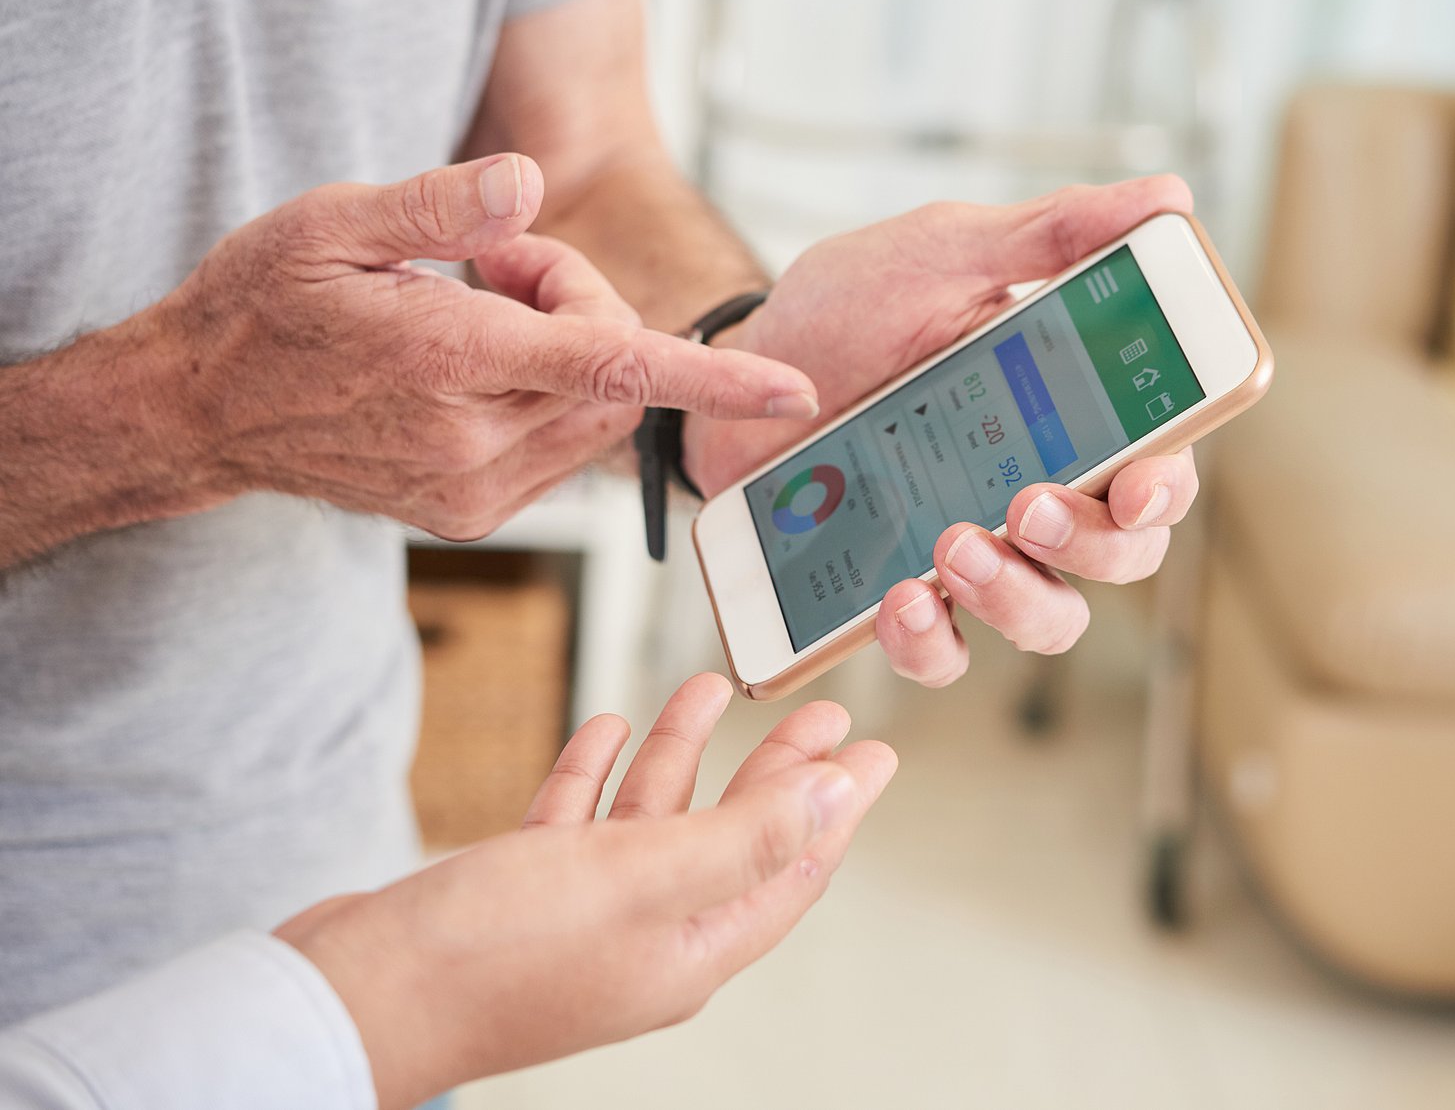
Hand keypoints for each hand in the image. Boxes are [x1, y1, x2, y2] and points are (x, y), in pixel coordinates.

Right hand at [148, 154, 815, 538]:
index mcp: (446, 362)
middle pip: (616, 368)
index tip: (795, 393)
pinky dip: (550, 393)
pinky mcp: (470, 514)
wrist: (201, 410)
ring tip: (474, 308)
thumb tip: (530, 183)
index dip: (714, 379)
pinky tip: (474, 363)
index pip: (611, 365)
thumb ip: (440, 202)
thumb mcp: (331, 221)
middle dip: (585, 303)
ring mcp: (473, 492)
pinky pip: (563, 444)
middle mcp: (470, 444)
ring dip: (571, 349)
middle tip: (494, 262)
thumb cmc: (264, 305)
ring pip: (599, 410)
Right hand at [276, 673, 895, 1109]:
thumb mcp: (641, 878)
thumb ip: (744, 839)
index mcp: (691, 948)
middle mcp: (645, 937)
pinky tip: (605, 727)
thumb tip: (837, 803)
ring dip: (681, 755)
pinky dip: (596, 774)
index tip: (874, 753)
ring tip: (711, 688)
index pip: (790, 868)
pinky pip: (576, 826)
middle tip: (819, 709)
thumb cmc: (491, 952)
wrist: (348, 997)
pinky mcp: (519, 896)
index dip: (836, 807)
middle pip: (732, 838)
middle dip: (776, 771)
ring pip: (651, 823)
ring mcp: (581, 919)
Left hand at [683, 177, 1202, 685]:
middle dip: (1091, 545)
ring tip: (952, 547)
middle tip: (1024, 505)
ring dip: (1018, 599)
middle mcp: (1039, 488)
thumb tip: (1166, 197)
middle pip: (1123, 554)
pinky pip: (945, 652)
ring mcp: (975, 549)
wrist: (737, 365)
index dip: (1168, 488)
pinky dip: (931, 641)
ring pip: (1050, 618)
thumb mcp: (945, 253)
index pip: (1158, 464)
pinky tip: (900, 598)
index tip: (1140, 487)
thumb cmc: (849, 307)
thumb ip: (1053, 235)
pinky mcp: (905, 594)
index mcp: (1071, 410)